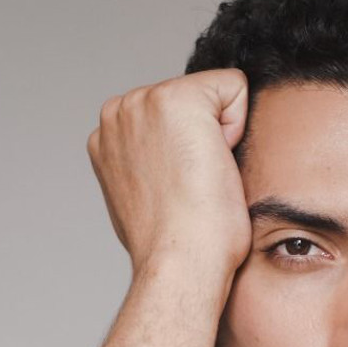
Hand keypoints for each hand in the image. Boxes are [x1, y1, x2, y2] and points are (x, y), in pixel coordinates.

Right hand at [87, 69, 251, 281]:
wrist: (181, 260)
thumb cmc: (174, 244)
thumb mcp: (147, 197)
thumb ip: (149, 165)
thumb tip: (166, 167)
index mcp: (109, 135)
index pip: (173, 117)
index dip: (191, 151)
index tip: (179, 188)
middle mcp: (118, 111)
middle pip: (195, 100)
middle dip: (205, 138)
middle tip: (192, 186)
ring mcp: (142, 101)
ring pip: (213, 95)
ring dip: (218, 135)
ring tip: (199, 178)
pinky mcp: (177, 99)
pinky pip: (234, 86)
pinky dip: (238, 123)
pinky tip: (214, 162)